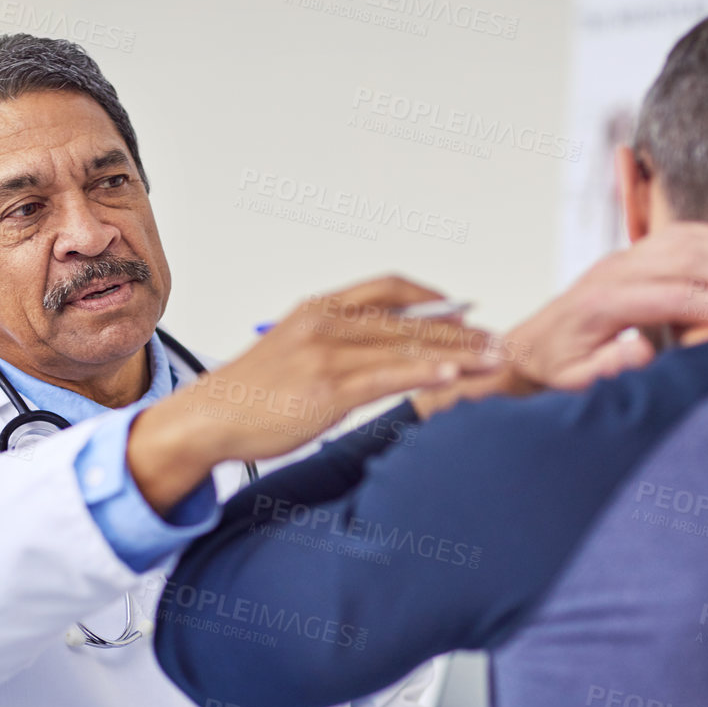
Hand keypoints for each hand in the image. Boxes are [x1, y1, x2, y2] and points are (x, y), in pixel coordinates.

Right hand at [129, 276, 497, 511]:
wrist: (210, 418)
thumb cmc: (251, 395)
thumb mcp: (294, 353)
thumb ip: (334, 345)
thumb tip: (378, 353)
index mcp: (318, 309)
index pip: (387, 288)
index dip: (431, 297)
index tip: (463, 311)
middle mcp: (325, 323)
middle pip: (408, 318)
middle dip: (460, 330)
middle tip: (497, 339)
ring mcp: (327, 354)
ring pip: (407, 345)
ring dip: (458, 353)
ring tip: (493, 359)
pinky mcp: (329, 389)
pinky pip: (388, 376)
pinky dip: (426, 373)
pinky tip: (454, 375)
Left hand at [502, 221, 707, 391]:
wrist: (533, 342)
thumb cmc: (558, 365)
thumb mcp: (574, 379)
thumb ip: (607, 368)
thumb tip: (643, 351)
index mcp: (605, 303)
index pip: (675, 298)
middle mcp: (615, 271)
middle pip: (688, 263)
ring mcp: (623, 256)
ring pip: (685, 244)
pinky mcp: (630, 253)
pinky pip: (674, 234)